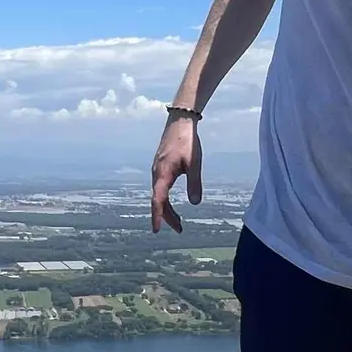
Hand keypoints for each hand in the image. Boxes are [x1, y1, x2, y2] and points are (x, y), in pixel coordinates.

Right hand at [150, 115, 202, 232]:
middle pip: (158, 201)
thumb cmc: (187, 141)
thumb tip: (194, 203)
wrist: (180, 122)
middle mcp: (156, 174)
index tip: (156, 229)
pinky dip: (165, 199)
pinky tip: (171, 203)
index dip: (157, 216)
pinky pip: (160, 188)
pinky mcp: (160, 167)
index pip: (158, 200)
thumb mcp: (194, 163)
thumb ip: (194, 183)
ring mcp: (157, 170)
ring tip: (179, 221)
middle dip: (167, 217)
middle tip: (180, 230)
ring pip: (159, 195)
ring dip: (167, 209)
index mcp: (163, 174)